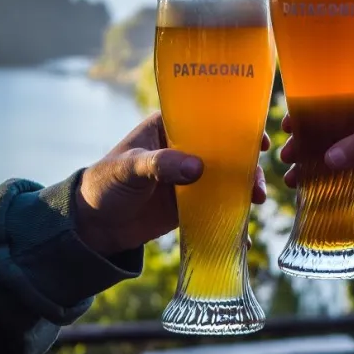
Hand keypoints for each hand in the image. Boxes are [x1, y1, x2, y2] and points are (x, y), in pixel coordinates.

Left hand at [76, 112, 268, 255]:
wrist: (94, 225)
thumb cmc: (106, 183)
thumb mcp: (131, 168)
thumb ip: (161, 165)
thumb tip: (198, 168)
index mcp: (170, 126)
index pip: (210, 118)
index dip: (238, 126)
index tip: (258, 140)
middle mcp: (185, 148)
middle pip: (227, 151)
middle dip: (248, 165)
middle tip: (258, 184)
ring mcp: (190, 177)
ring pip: (228, 178)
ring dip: (245, 189)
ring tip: (256, 202)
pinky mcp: (191, 204)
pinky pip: (218, 207)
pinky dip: (232, 218)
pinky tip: (243, 235)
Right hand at [281, 81, 353, 198]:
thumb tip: (328, 160)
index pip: (330, 97)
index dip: (307, 109)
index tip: (289, 123)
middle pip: (324, 127)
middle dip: (303, 142)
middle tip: (287, 155)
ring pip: (328, 150)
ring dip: (309, 162)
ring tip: (292, 176)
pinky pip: (339, 171)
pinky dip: (322, 179)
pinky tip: (305, 187)